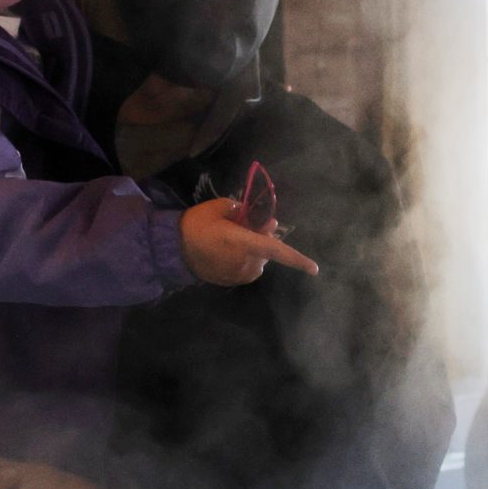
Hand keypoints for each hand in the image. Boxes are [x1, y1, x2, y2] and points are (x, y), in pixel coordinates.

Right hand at [179, 199, 318, 286]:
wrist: (173, 249)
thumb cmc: (196, 225)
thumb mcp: (219, 207)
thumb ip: (245, 212)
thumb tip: (264, 221)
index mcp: (243, 243)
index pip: (276, 251)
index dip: (297, 260)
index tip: (314, 269)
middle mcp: (245, 262)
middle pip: (267, 251)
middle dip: (264, 238)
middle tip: (251, 224)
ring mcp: (238, 274)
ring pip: (259, 261)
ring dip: (255, 250)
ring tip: (234, 239)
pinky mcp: (232, 281)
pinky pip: (248, 269)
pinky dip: (246, 260)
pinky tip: (229, 251)